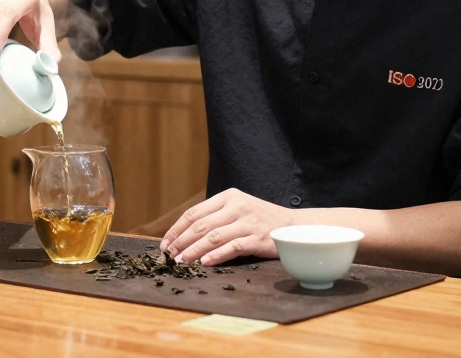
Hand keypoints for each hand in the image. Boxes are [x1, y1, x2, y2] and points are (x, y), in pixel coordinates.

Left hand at [159, 189, 296, 266]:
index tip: (166, 243)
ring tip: (182, 262)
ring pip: (213, 237)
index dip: (177, 229)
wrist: (294, 226)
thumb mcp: (238, 209)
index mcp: (228, 197)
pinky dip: (217, 256)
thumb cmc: (261, 220)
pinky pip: (233, 247)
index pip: (195, 213)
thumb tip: (184, 236)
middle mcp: (237, 206)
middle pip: (201, 225)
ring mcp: (248, 222)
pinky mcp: (258, 238)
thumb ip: (216, 217)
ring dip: (194, 251)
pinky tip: (205, 263)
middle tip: (170, 255)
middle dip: (182, 241)